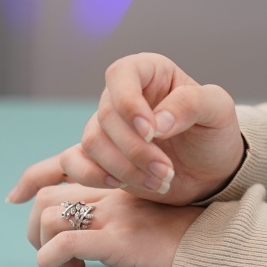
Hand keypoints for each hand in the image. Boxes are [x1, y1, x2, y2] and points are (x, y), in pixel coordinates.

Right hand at [7, 53, 244, 206]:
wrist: (214, 168)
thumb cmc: (217, 131)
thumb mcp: (218, 110)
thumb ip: (190, 105)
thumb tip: (158, 122)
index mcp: (146, 73)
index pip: (121, 76)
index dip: (130, 104)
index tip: (154, 131)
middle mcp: (121, 98)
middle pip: (104, 120)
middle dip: (135, 152)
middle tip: (166, 172)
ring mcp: (106, 131)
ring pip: (90, 148)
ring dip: (121, 171)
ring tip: (159, 183)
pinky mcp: (100, 162)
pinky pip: (67, 167)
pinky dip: (66, 179)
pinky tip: (48, 193)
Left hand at [22, 183, 200, 266]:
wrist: (220, 248)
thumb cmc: (192, 242)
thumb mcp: (154, 224)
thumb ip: (127, 223)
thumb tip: (95, 247)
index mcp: (122, 188)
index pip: (67, 178)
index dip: (39, 198)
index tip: (40, 228)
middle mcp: (114, 196)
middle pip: (48, 195)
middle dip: (35, 229)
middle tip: (48, 254)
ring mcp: (116, 216)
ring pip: (50, 216)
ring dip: (42, 248)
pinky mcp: (119, 240)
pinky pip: (66, 243)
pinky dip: (50, 261)